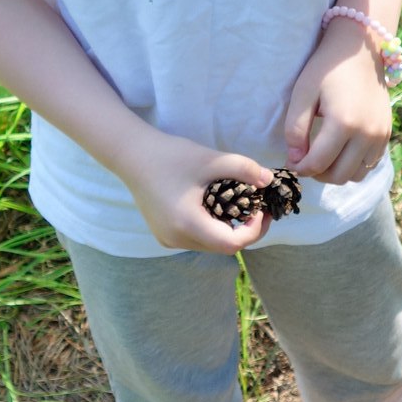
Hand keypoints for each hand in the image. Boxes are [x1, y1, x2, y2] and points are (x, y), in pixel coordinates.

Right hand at [116, 132, 276, 253]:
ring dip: (228, 229)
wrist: (132, 155)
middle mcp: (176, 239)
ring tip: (238, 205)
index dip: (255, 229)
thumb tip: (269, 180)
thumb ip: (244, 169)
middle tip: (256, 206)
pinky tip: (215, 207)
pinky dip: (211, 228)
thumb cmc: (171, 156)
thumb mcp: (211, 159)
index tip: (261, 208)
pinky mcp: (163, 235)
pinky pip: (195, 239)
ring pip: (209, 244)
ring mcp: (168, 240)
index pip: (232, 243)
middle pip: (222, 246)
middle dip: (244, 229)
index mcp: (188, 224)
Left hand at [282, 17, 393, 185]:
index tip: (291, 161)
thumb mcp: (303, 94)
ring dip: (337, 172)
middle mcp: (367, 134)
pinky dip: (353, 165)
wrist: (360, 51)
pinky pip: (369, 164)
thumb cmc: (327, 68)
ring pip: (356, 175)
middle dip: (317, 174)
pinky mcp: (387, 134)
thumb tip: (295, 160)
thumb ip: (295, 129)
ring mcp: (381, 136)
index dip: (300, 168)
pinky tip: (340, 150)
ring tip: (323, 156)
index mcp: (344, 123)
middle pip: (338, 176)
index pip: (317, 164)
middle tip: (305, 160)